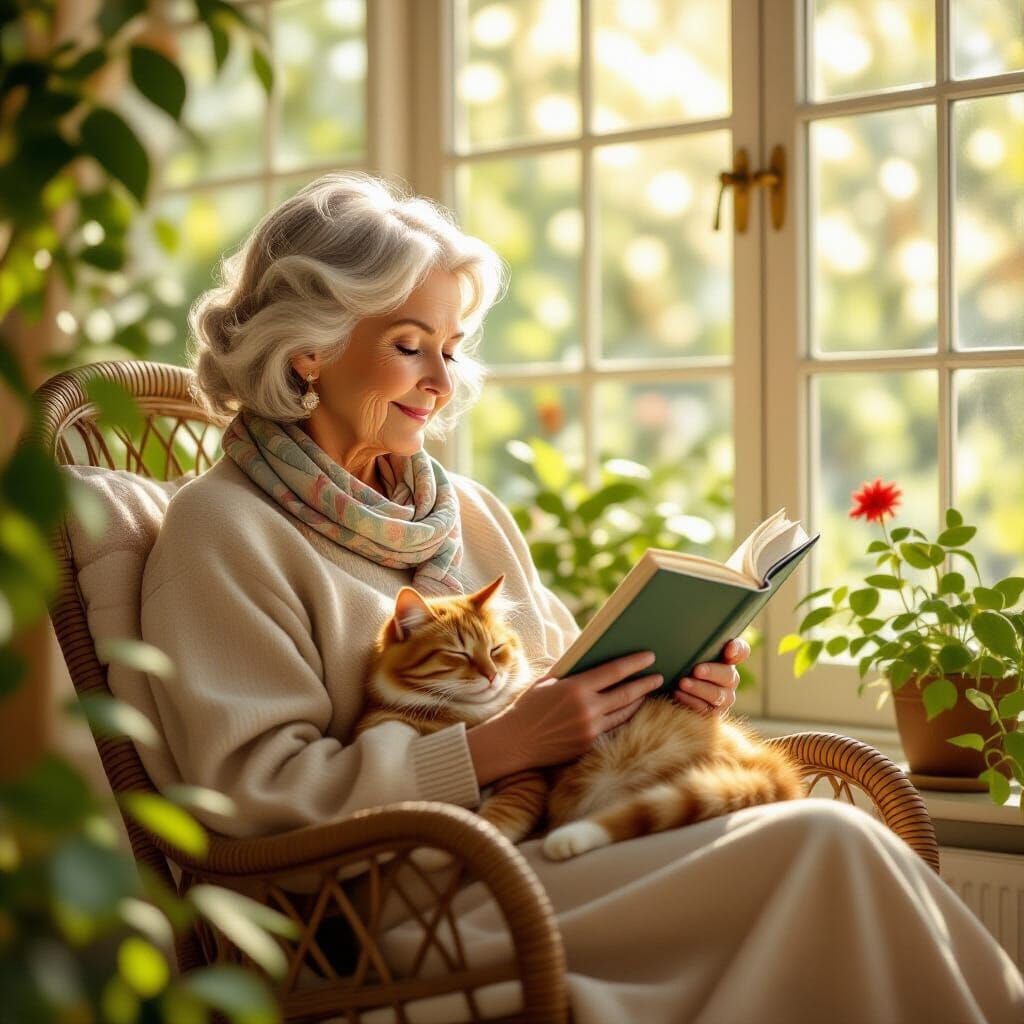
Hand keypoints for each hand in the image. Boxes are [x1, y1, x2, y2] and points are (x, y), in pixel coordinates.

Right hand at [467, 651, 662, 784]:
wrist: (515, 741)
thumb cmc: (528, 707)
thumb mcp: (548, 682)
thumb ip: (571, 673)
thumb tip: (590, 661)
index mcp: (576, 687)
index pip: (613, 672)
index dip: (634, 664)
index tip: (649, 657)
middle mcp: (587, 708)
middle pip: (626, 694)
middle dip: (645, 684)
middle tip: (659, 676)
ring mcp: (590, 728)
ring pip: (624, 713)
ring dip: (639, 702)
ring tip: (649, 692)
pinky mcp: (589, 744)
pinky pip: (612, 728)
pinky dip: (624, 718)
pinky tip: (630, 711)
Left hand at [672, 637, 748, 716]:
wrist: (669, 690)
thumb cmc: (681, 664)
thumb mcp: (686, 652)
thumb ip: (695, 642)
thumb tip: (690, 626)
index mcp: (727, 660)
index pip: (741, 651)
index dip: (737, 650)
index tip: (729, 650)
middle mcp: (729, 679)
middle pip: (729, 675)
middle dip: (712, 672)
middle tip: (696, 670)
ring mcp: (724, 698)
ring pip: (718, 695)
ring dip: (699, 688)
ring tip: (682, 683)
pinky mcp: (713, 714)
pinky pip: (706, 710)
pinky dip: (690, 701)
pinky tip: (677, 694)